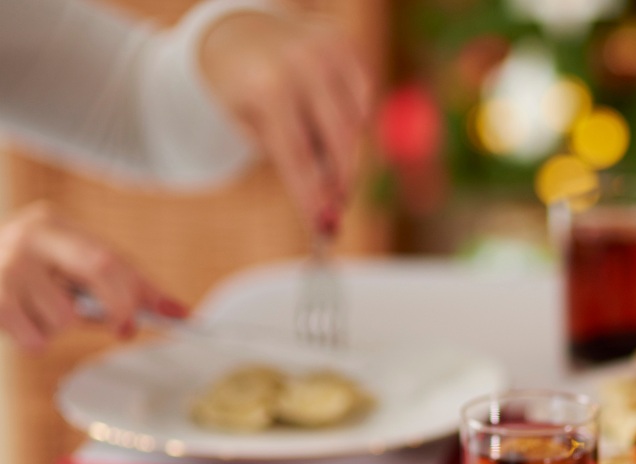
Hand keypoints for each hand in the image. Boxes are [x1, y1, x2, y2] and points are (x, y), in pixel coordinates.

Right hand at [0, 203, 184, 351]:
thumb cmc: (37, 279)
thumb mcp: (79, 273)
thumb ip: (129, 288)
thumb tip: (181, 314)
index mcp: (55, 225)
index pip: (110, 257)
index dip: (137, 293)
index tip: (161, 320)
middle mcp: (29, 237)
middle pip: (96, 269)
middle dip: (118, 307)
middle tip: (121, 328)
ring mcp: (6, 266)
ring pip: (64, 319)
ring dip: (63, 330)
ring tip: (43, 314)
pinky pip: (36, 341)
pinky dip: (37, 342)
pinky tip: (23, 323)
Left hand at [199, 7, 369, 232]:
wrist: (239, 30)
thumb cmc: (242, 90)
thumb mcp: (250, 128)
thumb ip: (290, 163)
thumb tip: (330, 205)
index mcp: (268, 87)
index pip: (299, 158)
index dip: (313, 197)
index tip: (322, 228)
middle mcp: (302, 64)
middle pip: (338, 142)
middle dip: (340, 181)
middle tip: (337, 207)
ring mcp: (326, 50)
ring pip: (355, 124)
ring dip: (345, 153)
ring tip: (326, 163)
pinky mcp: (344, 45)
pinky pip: (363, 101)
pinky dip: (352, 121)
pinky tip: (329, 122)